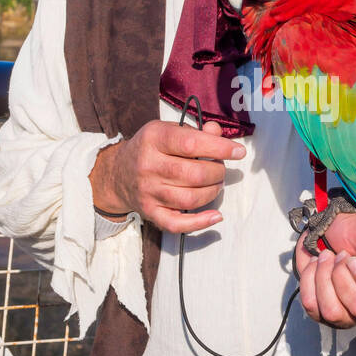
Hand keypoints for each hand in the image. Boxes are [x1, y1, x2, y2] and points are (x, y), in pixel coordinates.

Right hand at [89, 119, 244, 233]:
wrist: (117, 173)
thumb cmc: (150, 149)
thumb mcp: (167, 131)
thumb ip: (195, 132)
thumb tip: (218, 133)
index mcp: (153, 139)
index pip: (191, 143)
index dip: (220, 148)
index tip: (239, 152)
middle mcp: (148, 165)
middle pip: (194, 174)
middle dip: (217, 172)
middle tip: (220, 169)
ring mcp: (148, 191)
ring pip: (190, 198)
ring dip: (212, 192)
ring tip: (215, 184)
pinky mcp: (150, 212)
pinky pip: (177, 224)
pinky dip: (200, 223)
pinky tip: (215, 216)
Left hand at [294, 210, 355, 328]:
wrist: (330, 230)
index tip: (355, 260)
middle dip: (343, 276)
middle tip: (341, 255)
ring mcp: (349, 316)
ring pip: (332, 312)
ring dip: (324, 278)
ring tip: (327, 257)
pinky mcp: (324, 314)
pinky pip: (311, 306)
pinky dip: (309, 279)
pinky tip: (316, 265)